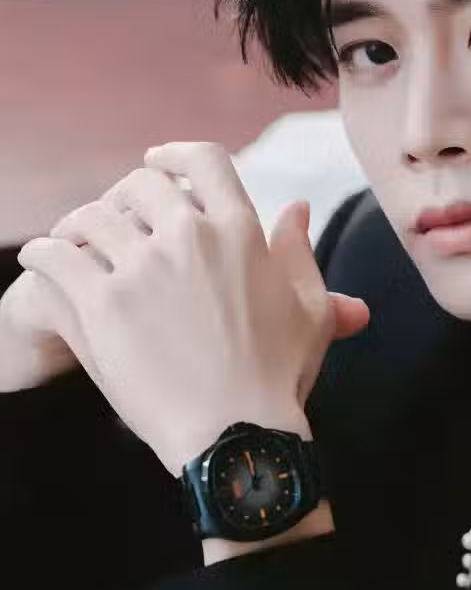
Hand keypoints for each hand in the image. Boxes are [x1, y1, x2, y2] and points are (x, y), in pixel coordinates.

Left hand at [15, 142, 369, 474]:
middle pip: (141, 184)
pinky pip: (56, 256)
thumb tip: (296, 206)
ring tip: (70, 243)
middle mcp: (192, 237)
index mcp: (242, 231)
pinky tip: (42, 262)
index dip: (174, 155)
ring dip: (78, 225)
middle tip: (113, 222)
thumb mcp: (310, 310)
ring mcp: (144, 268)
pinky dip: (43, 254)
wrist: (237, 434)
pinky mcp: (103, 304)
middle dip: (123, 197)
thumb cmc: (279, 378)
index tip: (156, 161)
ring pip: (92, 215)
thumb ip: (300, 251)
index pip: (203, 161)